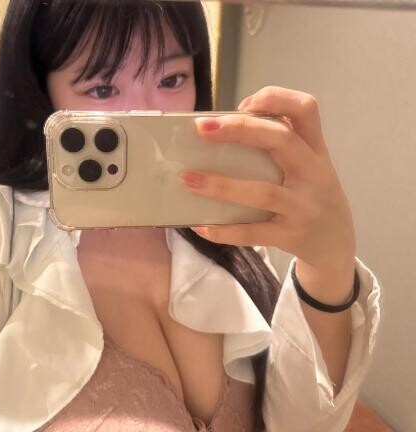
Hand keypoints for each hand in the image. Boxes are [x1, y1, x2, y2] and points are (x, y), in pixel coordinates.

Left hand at [180, 86, 355, 272]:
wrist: (337, 245)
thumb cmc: (311, 195)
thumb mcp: (308, 165)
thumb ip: (279, 146)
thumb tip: (222, 130)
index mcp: (315, 150)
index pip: (306, 109)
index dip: (274, 98)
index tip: (243, 105)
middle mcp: (314, 174)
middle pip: (281, 139)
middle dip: (240, 129)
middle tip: (202, 128)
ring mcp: (303, 207)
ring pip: (262, 192)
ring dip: (221, 186)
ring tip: (189, 179)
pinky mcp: (291, 236)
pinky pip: (253, 232)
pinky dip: (224, 230)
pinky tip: (200, 226)